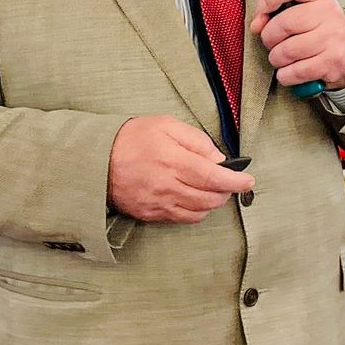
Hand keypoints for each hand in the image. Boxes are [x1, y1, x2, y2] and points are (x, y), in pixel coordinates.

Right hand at [107, 116, 254, 224]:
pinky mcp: (150, 214)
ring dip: (212, 203)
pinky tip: (195, 200)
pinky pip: (182, 219)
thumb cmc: (132, 137)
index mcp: (172, 160)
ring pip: (198, 212)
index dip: (235, 181)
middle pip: (209, 198)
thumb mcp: (166, 125)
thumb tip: (218, 159)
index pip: (214, 177)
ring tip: (213, 190)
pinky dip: (196, 212)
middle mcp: (167, 186)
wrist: (96, 159)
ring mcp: (158, 204)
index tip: (248, 181)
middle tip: (229, 182)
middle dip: (226, 192)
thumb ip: (196, 140)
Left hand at [249, 0, 344, 90]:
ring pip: (286, 51)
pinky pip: (295, 71)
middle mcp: (329, 12)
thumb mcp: (305, 11)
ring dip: (276, 59)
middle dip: (268, 38)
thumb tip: (256, 25)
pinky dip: (286, 75)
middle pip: (284, 23)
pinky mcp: (332, 61)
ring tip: (282, 58)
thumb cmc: (319, 31)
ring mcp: (333, 37)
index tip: (262, 13)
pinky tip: (291, 71)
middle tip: (272, 43)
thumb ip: (278, 10)